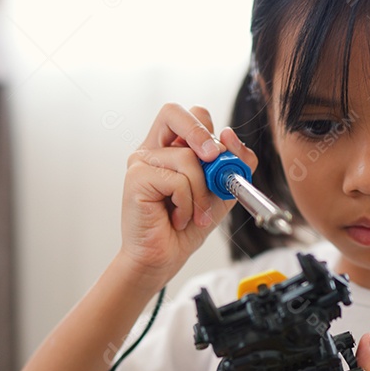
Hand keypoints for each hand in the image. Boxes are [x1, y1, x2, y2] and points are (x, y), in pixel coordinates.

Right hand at [118, 103, 257, 286]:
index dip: (209, 127)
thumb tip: (230, 136)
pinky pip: (176, 181)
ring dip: (201, 192)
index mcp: (172, 147)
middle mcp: (153, 149)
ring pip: (186, 157)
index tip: (224, 152)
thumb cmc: (187, 226)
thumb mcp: (221, 190)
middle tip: (213, 158)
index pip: (191, 115)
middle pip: (173, 112)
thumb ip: (233, 163)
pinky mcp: (136, 178)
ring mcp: (141, 162)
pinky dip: (187, 203)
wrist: (164, 258)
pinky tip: (178, 218)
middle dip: (200, 132)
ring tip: (195, 214)